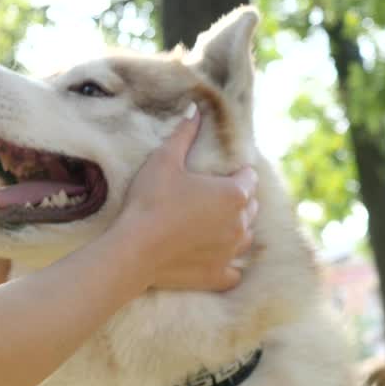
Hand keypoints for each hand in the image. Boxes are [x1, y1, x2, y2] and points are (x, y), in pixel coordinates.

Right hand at [117, 108, 258, 291]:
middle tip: (213, 197)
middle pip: (250, 207)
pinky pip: (235, 270)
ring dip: (235, 228)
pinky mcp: (219, 275)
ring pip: (245, 236)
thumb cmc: (150, 201)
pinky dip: (229, 263)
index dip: (237, 174)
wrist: (134, 248)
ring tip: (215, 224)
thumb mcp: (164, 161)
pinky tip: (215, 257)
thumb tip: (195, 110)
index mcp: (233, 194)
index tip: (222, 174)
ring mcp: (232, 252)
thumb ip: (184, 135)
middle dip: (238, 200)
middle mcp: (240, 223)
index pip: (248, 179)